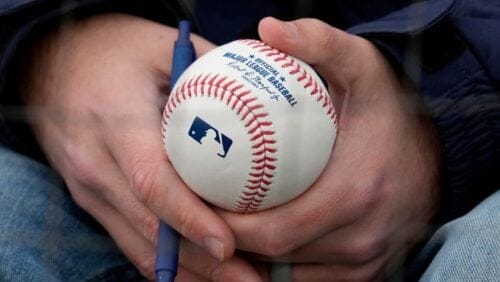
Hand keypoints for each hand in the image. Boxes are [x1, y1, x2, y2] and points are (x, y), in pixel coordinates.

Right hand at [20, 14, 260, 279]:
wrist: (55, 64)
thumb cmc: (118, 52)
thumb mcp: (164, 48)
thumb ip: (211, 75)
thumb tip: (265, 102)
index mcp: (114, 120)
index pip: (151, 181)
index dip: (189, 218)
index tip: (228, 246)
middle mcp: (95, 163)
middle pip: (147, 227)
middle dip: (200, 264)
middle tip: (251, 281)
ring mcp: (89, 188)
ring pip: (137, 245)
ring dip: (189, 273)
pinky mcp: (92, 200)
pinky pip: (129, 240)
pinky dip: (167, 263)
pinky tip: (204, 271)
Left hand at [217, 17, 441, 280]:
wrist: (437, 150)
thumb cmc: (391, 109)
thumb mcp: (361, 65)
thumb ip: (318, 42)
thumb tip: (267, 29)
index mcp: (353, 194)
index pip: (271, 231)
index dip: (225, 227)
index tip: (199, 203)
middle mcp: (361, 238)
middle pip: (276, 258)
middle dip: (232, 243)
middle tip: (205, 213)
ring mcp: (367, 261)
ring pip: (291, 275)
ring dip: (254, 259)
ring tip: (228, 228)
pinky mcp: (370, 271)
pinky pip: (312, 280)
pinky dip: (282, 267)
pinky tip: (264, 244)